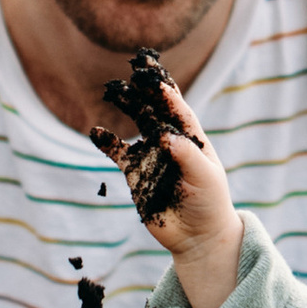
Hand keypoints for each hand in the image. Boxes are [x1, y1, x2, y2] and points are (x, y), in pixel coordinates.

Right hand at [100, 68, 246, 307]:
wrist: (197, 236)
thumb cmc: (209, 203)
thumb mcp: (204, 178)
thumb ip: (185, 155)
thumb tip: (163, 134)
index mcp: (193, 140)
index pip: (180, 110)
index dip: (169, 93)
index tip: (157, 77)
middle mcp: (171, 143)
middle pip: (155, 110)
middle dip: (145, 91)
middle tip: (134, 70)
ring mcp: (152, 156)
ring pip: (136, 125)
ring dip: (126, 107)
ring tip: (114, 90)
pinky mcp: (136, 173)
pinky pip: (118, 153)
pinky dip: (107, 142)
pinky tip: (96, 131)